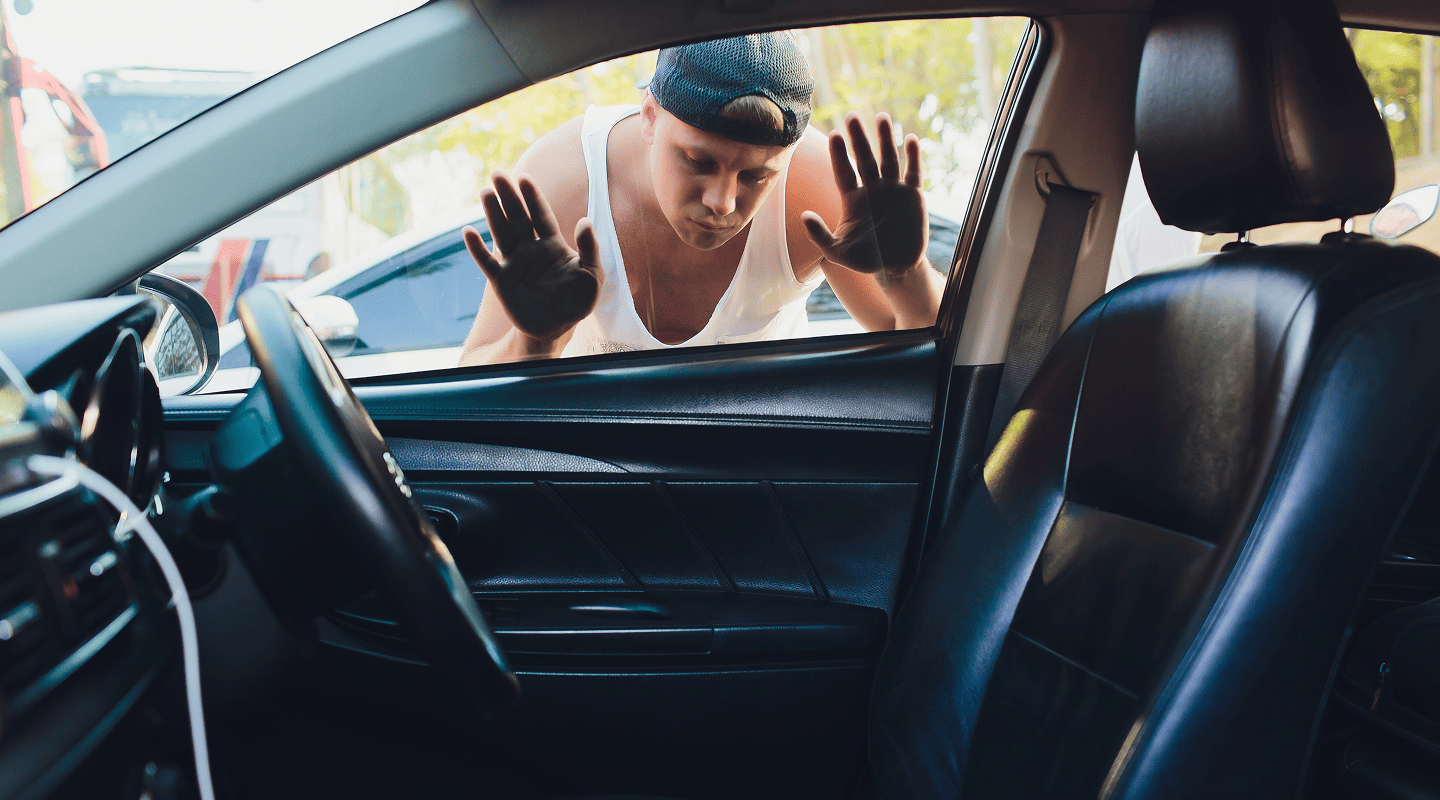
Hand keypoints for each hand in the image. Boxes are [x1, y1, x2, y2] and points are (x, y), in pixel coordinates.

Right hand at [464, 171, 603, 342]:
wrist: (558, 327)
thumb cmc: (578, 301)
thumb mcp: (592, 275)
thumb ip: (589, 249)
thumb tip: (585, 221)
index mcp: (553, 245)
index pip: (541, 215)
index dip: (533, 198)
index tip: (524, 179)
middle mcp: (531, 249)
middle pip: (518, 218)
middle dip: (509, 196)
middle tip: (498, 174)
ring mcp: (515, 263)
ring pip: (501, 233)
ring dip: (493, 214)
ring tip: (485, 192)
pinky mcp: (502, 281)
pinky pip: (486, 262)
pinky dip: (477, 249)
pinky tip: (468, 232)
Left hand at [802, 112, 928, 278]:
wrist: (896, 267)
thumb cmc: (865, 259)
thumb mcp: (837, 252)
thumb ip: (819, 235)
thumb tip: (804, 215)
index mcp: (853, 199)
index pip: (844, 172)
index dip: (839, 155)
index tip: (834, 136)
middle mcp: (872, 189)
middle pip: (864, 158)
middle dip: (858, 138)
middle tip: (851, 116)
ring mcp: (893, 190)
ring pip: (888, 159)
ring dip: (885, 139)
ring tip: (881, 117)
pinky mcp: (913, 195)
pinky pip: (913, 172)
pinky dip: (913, 156)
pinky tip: (910, 139)